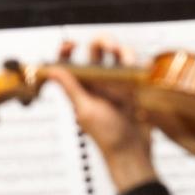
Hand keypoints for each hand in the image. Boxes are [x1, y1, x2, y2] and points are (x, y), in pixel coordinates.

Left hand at [50, 38, 156, 192]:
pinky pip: (137, 69)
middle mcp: (99, 82)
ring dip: (126, 53)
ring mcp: (118, 84)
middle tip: (112, 46)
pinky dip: (141, 65)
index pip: (70, 62)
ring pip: (120, 56)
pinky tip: (143, 70)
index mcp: (82, 87)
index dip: (68, 50)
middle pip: (98, 51)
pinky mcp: (134, 87)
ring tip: (130, 64)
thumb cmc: (108, 137)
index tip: (73, 44)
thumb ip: (71, 88)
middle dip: (104, 42)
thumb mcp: (86, 110)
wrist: (134, 152)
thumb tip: (51, 69)